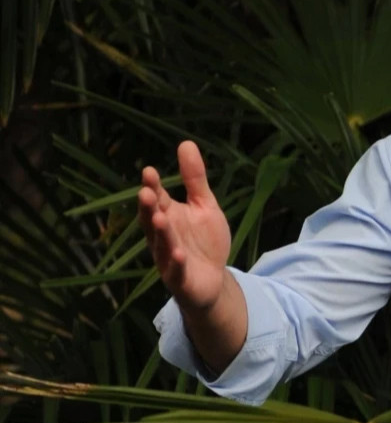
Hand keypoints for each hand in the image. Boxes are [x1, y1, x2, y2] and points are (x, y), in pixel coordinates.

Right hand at [137, 140, 231, 309]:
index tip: (149, 171)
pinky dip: (177, 264)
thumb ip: (194, 178)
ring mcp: (169, 259)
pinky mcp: (180, 280)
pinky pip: (177, 272)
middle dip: (149, 208)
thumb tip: (186, 143)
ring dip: (161, 233)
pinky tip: (180, 254)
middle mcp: (163, 237)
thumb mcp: (204, 205)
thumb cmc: (204, 240)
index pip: (158, 200)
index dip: (153, 187)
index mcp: (168, 217)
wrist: (213, 279)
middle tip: (146, 192)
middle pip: (152, 221)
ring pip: (162, 246)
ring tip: (159, 218)